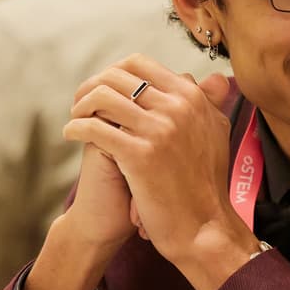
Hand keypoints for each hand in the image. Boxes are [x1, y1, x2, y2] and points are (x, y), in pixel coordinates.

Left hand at [64, 56, 257, 289]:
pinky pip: (94, 127)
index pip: (140, 63)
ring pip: (102, 96)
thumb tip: (212, 78)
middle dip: (92, 85)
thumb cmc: (206, 183)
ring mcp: (159, 130)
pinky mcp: (140, 155)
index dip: (113, 72)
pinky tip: (71, 134)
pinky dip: (76, 127)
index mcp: (192, 98)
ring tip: (76, 117)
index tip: (104, 88)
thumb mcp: (217, 133)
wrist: (203, 226)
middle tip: (82, 101)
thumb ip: (211, 102)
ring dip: (81, 104)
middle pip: (117, 76)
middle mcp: (178, 107)